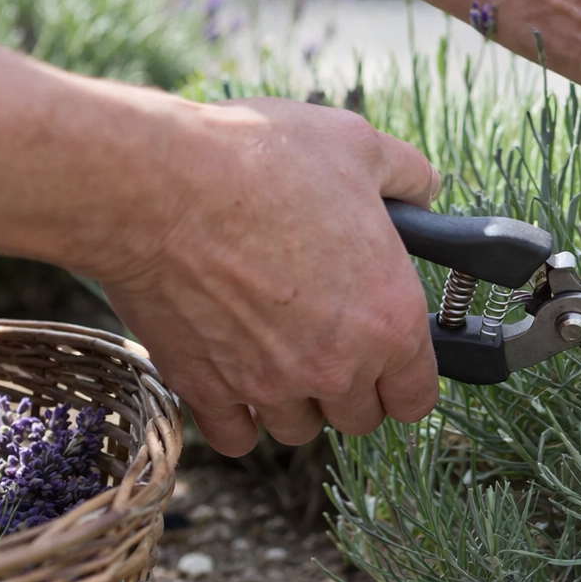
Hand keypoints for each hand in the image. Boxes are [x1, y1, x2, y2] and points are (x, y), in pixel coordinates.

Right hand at [98, 99, 440, 455]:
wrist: (158, 184)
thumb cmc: (261, 160)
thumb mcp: (358, 145)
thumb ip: (407, 176)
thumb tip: (422, 191)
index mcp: (389, 318)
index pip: (417, 396)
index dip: (407, 379)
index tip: (392, 361)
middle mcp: (337, 366)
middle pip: (360, 418)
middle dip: (351, 386)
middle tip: (331, 340)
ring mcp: (269, 385)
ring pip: (298, 429)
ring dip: (295, 400)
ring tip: (279, 350)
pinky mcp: (206, 390)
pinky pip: (235, 436)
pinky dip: (237, 417)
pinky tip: (235, 377)